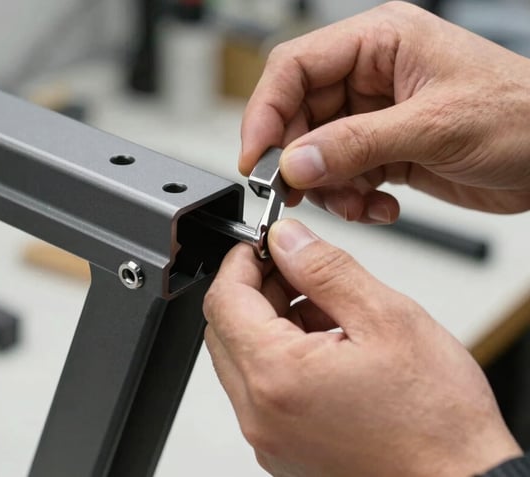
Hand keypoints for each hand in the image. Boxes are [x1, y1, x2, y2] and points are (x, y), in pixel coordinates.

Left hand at [203, 219, 520, 476]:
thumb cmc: (436, 420)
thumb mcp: (387, 319)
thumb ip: (325, 269)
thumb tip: (287, 240)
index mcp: (276, 376)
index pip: (224, 299)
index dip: (242, 262)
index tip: (267, 245)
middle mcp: (260, 414)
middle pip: (225, 329)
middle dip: (257, 291)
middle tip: (302, 273)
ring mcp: (267, 436)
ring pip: (242, 359)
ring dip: (271, 325)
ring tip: (329, 315)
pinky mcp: (281, 449)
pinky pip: (261, 391)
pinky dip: (282, 360)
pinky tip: (328, 348)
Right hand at [241, 1, 529, 219]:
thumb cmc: (525, 116)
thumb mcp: (435, 126)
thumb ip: (356, 144)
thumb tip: (294, 162)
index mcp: (379, 41)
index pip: (295, 67)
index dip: (266, 111)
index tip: (256, 158)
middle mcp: (370, 74)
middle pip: (298, 113)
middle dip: (295, 158)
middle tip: (294, 192)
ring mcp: (375, 114)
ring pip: (314, 151)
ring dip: (327, 186)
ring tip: (356, 202)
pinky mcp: (383, 148)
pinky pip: (341, 174)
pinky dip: (350, 198)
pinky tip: (379, 205)